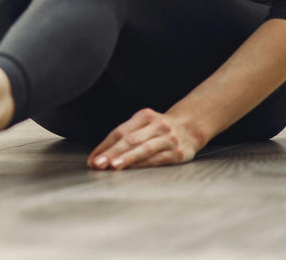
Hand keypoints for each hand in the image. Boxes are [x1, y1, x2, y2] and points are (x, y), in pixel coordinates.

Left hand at [89, 108, 205, 170]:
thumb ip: (125, 136)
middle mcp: (156, 126)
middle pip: (129, 140)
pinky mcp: (177, 153)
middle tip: (98, 163)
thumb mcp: (144, 125)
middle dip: (111, 152)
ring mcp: (168, 139)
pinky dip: (142, 164)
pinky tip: (132, 169)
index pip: (120, 132)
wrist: (192, 127)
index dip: (105, 146)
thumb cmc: (159, 129)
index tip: (92, 158)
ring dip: (126, 158)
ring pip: (143, 149)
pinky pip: (157, 159)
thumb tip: (101, 154)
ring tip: (113, 166)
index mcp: (144, 116)